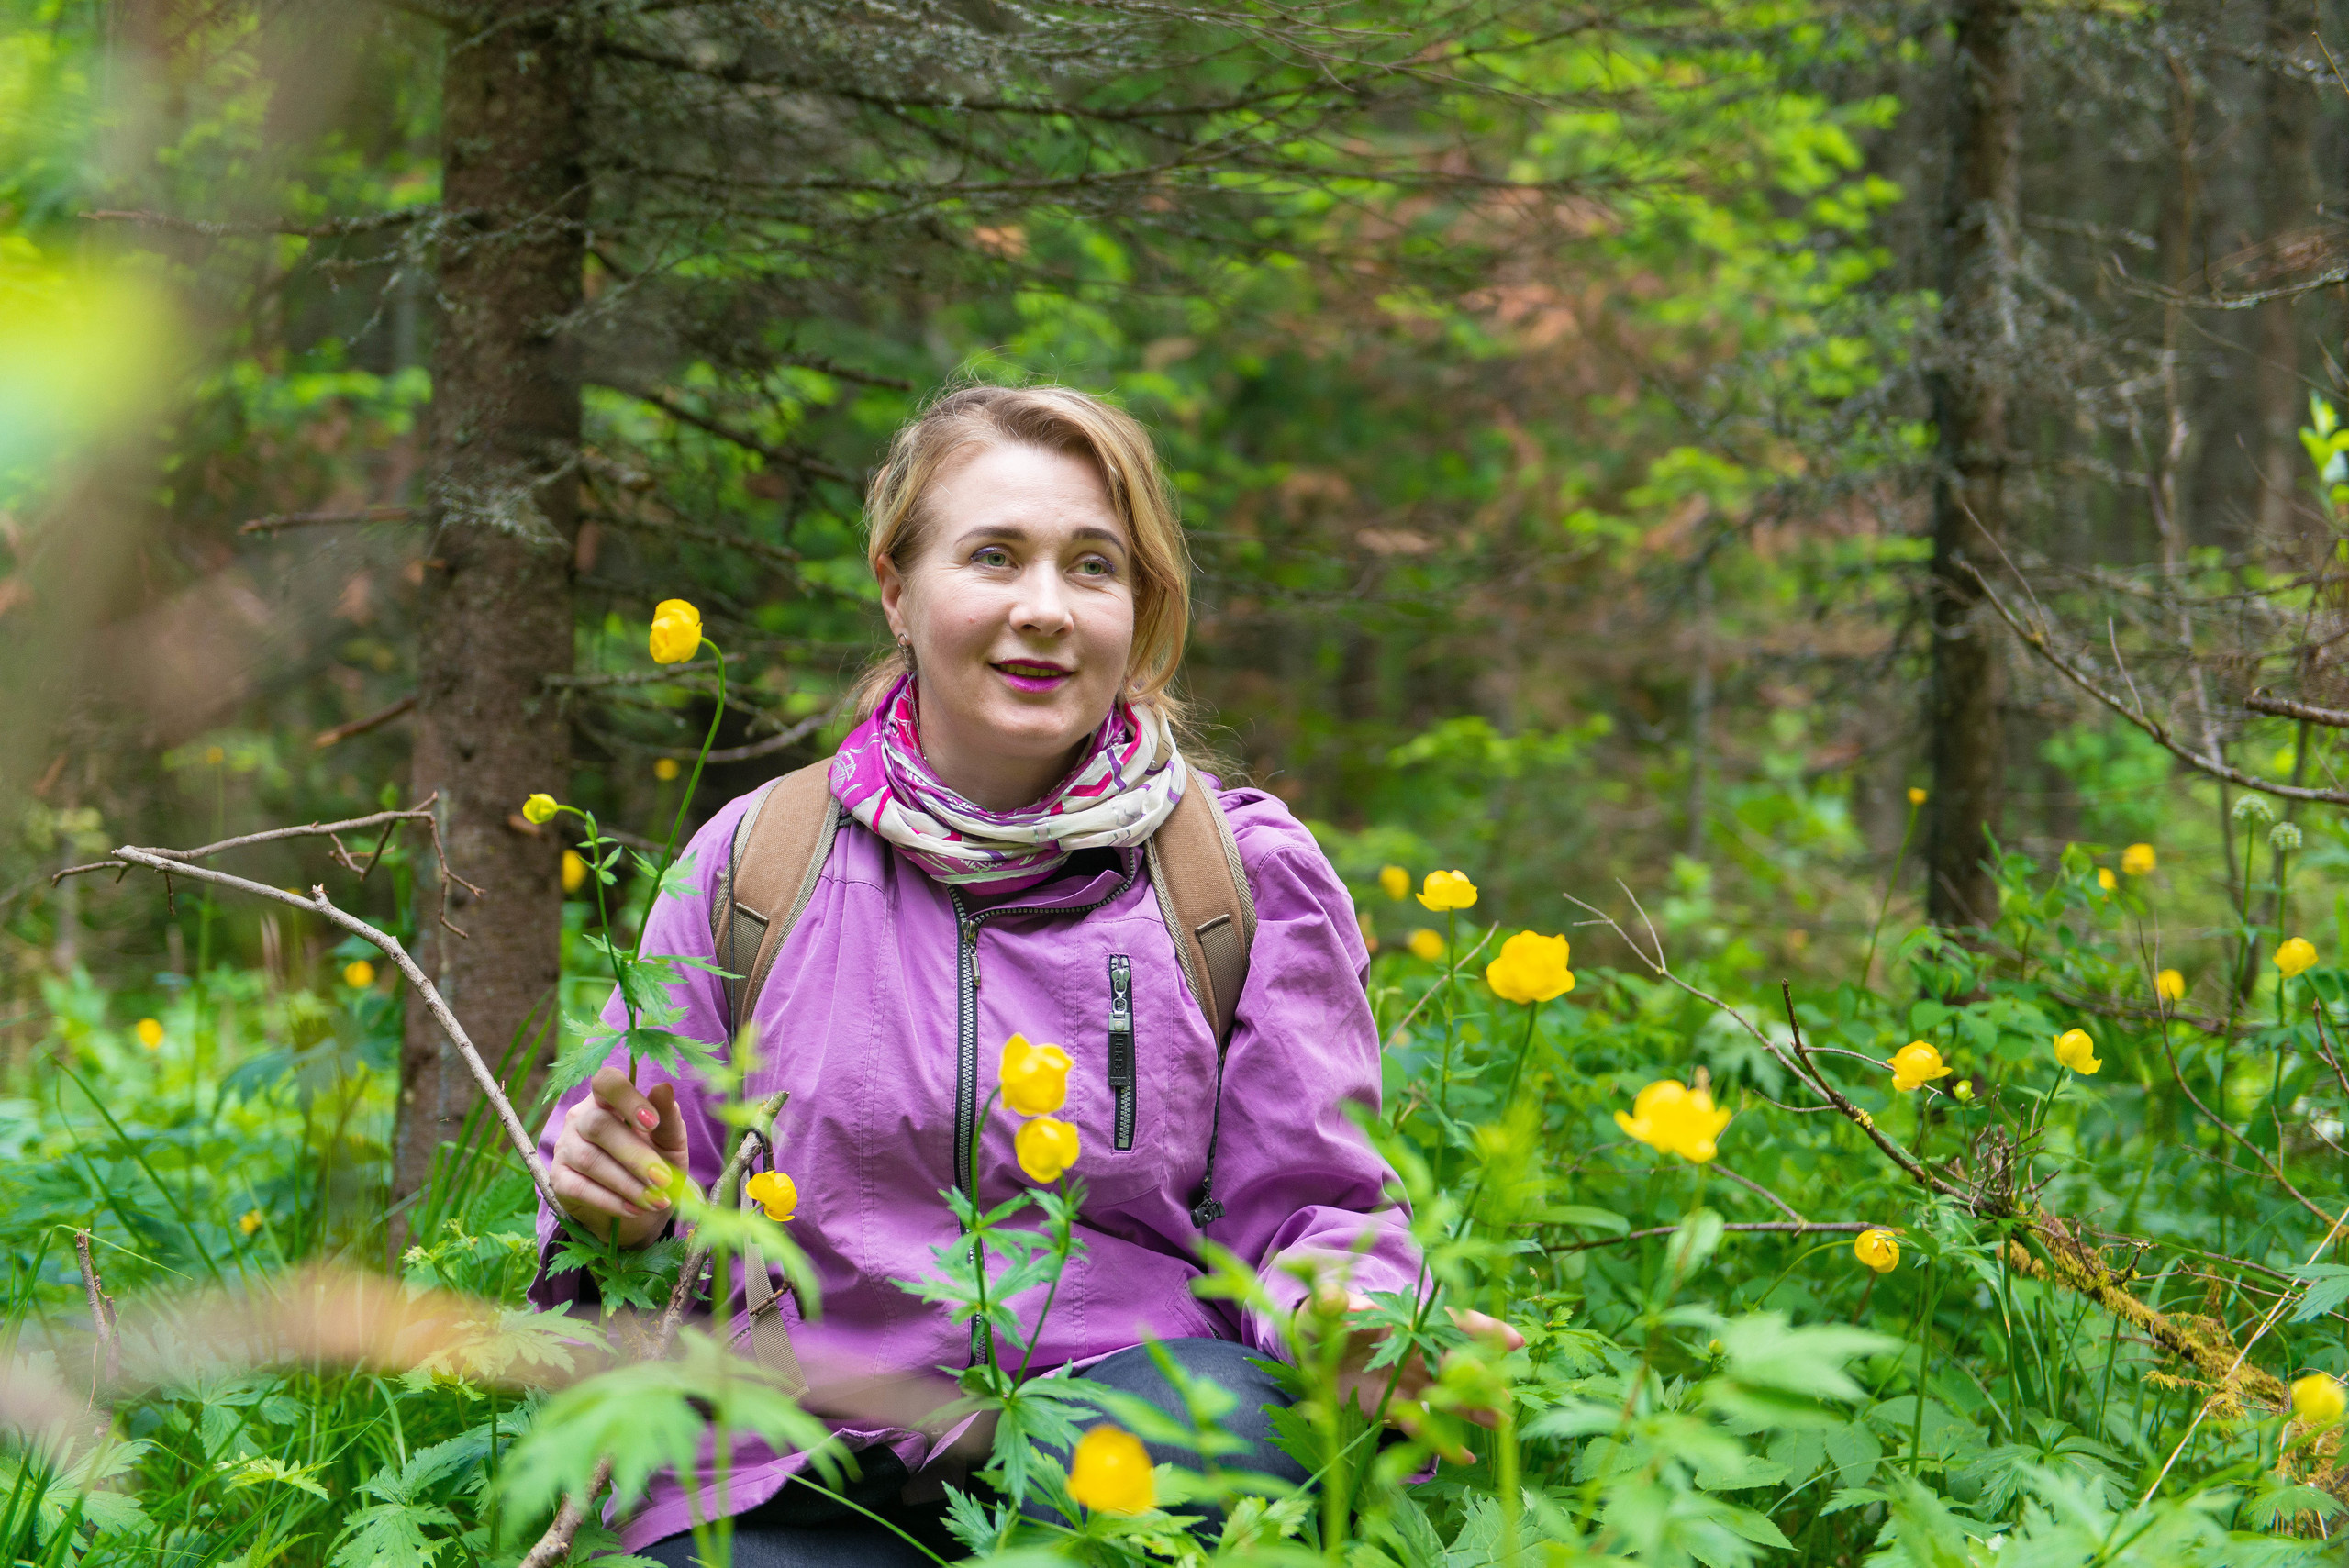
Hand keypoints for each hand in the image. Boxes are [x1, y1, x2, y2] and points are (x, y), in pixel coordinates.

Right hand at [550, 1066, 689, 1247]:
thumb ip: (668, 1118)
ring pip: (590, 1159)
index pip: (607, 1081)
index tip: (652, 1123)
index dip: (627, 1098)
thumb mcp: (670, 1142)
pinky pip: (579, 1188)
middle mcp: (581, 1118)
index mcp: (609, 1099)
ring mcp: (565, 1147)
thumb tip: (664, 1088)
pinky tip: (634, 1209)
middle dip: (635, 1155)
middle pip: (599, 1126)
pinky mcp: (558, 1179)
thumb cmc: (656, 1164)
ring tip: (656, 1200)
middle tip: (664, 1179)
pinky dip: (610, 1201)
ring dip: (627, 1183)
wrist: (640, 1209)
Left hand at [1308, 1288, 1524, 1462]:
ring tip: (1502, 1423)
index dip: (1481, 1330)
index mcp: (1404, 1322)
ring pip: (1447, 1395)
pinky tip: (1465, 1456)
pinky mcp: (1393, 1407)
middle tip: (1503, 1396)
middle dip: (1480, 1378)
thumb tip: (1337, 1301)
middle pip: (1455, 1364)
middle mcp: (1413, 1352)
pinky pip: (1422, 1425)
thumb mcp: (1322, 1308)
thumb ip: (1331, 1303)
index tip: (1512, 1341)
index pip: (1448, 1322)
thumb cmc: (1321, 1320)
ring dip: (1473, 1408)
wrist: (1306, 1352)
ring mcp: (1406, 1381)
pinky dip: (1442, 1441)